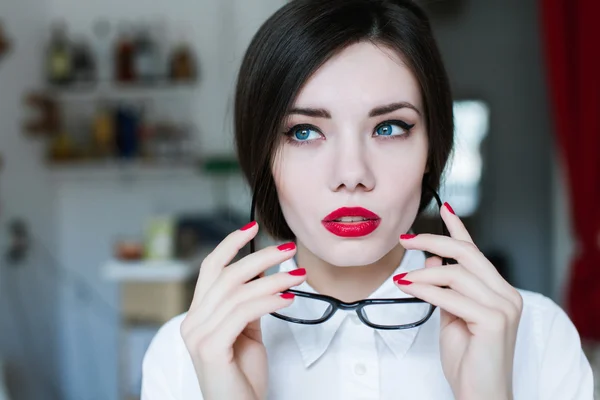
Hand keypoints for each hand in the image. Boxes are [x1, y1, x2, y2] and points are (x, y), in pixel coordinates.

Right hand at [180, 222, 305, 399]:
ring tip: (298, 276)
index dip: (230, 244)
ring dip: (273, 280)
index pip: (210, 268)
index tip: (252, 228)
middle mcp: (193, 321)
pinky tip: (288, 298)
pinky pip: (242, 313)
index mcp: (199, 314)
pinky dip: (268, 301)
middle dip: (260, 257)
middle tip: (288, 249)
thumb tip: (263, 273)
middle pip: (226, 275)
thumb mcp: (246, 332)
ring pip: (238, 292)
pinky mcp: (210, 348)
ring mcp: (198, 335)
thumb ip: (249, 304)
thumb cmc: (242, 376)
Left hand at [394, 203, 521, 399]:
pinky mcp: (495, 321)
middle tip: (406, 240)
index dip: (459, 228)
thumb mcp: (451, 315)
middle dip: (434, 240)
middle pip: (467, 254)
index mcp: (498, 291)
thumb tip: (431, 259)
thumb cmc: (468, 359)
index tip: (445, 209)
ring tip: (403, 279)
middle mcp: (506, 295)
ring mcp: (504, 307)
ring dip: (423, 273)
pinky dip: (426, 290)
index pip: (476, 251)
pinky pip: (451, 296)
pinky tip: (409, 288)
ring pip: (456, 273)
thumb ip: (445, 288)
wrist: (480, 394)